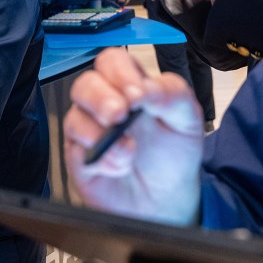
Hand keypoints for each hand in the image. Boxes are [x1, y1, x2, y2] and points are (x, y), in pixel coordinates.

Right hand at [62, 46, 203, 223]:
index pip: (113, 62)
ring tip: (129, 151)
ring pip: (75, 114)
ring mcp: (89, 129)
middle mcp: (104, 103)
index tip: (137, 94)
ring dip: (102, 132)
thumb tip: (146, 87)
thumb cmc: (173, 156)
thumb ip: (172, 94)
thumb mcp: (187, 120)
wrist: (166, 200)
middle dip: (101, 98)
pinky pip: (77, 148)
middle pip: (86, 83)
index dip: (120, 73)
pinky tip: (120, 166)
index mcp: (130, 86)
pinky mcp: (80, 156)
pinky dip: (102, 158)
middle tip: (120, 115)